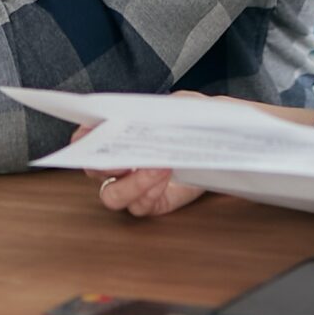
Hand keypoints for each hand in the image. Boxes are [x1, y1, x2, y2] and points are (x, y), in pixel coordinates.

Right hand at [85, 93, 313, 217]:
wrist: (233, 143)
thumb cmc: (202, 118)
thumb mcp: (182, 106)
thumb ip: (158, 113)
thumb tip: (138, 121)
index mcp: (120, 132)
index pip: (85, 139)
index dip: (81, 141)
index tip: (88, 138)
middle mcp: (122, 161)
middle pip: (94, 173)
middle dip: (105, 166)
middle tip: (124, 158)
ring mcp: (137, 185)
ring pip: (113, 197)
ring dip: (132, 184)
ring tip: (157, 168)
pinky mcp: (156, 202)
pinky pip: (140, 208)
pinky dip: (148, 195)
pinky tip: (166, 178)